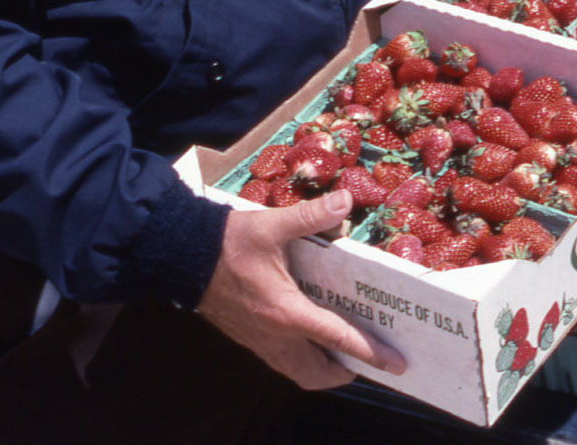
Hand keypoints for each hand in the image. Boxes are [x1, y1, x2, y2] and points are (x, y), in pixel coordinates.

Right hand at [196, 189, 404, 389]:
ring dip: (323, 369)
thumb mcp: (271, 224)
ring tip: (346, 351)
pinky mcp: (248, 337)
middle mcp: (274, 336)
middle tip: (371, 356)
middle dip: (346, 372)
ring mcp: (258, 341)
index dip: (370, 352)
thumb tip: (345, 202)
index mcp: (285, 312)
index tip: (397, 364)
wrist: (180, 256)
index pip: (337, 339)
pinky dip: (304, 359)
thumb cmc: (227, 242)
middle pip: (317, 374)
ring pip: (298, 372)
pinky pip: (282, 361)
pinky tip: (313, 337)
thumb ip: (311, 216)